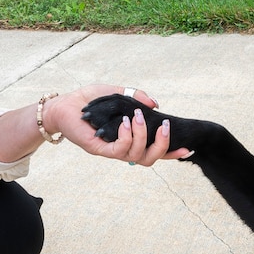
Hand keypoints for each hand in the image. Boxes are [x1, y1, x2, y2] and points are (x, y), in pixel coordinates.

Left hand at [45, 85, 191, 165]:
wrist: (65, 104)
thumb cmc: (90, 100)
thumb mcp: (118, 94)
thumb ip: (136, 97)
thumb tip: (155, 104)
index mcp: (130, 137)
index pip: (154, 149)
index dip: (171, 151)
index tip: (188, 148)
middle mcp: (123, 147)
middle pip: (150, 159)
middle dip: (163, 145)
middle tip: (166, 126)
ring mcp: (111, 150)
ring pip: (138, 156)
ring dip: (143, 136)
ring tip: (138, 117)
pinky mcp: (100, 149)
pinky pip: (120, 151)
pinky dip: (127, 137)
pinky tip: (125, 122)